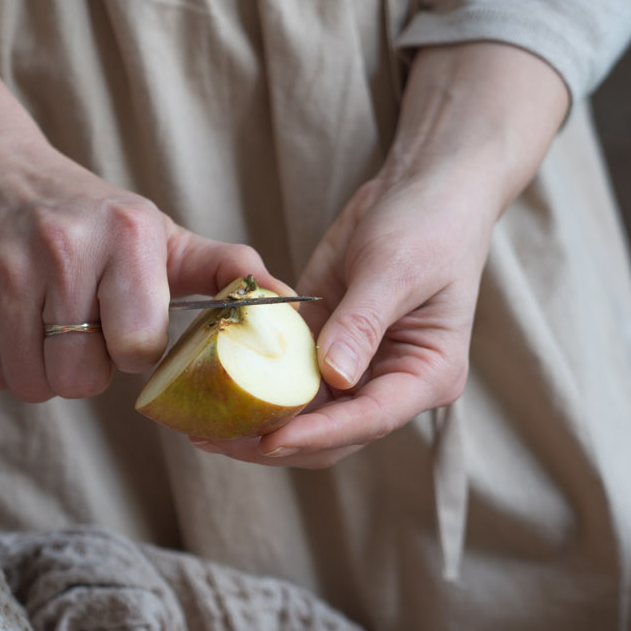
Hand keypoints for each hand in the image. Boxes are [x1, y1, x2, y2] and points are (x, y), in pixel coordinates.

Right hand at [0, 0, 278, 401]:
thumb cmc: (87, 216)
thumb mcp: (158, 233)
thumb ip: (223, 269)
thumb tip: (289, 299)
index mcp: (128, 233)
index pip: (140, 347)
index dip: (135, 352)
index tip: (126, 327)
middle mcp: (65, 247)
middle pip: (81, 377)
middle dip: (87, 370)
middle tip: (82, 330)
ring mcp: (6, 270)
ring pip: (33, 383)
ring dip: (44, 371)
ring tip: (48, 326)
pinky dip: (6, 363)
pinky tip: (15, 323)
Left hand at [192, 42, 568, 467]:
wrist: (420, 189)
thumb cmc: (427, 224)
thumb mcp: (395, 269)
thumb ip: (362, 323)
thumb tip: (333, 376)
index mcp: (427, 374)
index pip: (371, 418)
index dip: (319, 434)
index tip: (272, 441)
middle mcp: (392, 384)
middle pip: (332, 433)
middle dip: (276, 441)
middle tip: (216, 440)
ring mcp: (356, 370)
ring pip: (304, 416)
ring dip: (256, 423)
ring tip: (202, 426)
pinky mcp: (323, 349)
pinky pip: (286, 379)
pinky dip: (252, 386)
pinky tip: (211, 389)